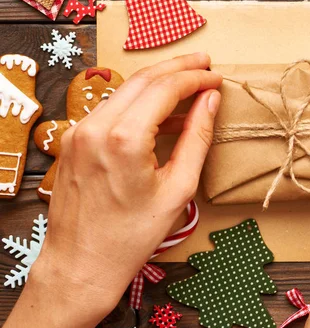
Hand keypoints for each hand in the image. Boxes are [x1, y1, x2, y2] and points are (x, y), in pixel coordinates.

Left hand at [2, 53, 221, 327]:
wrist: (81, 264)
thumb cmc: (132, 236)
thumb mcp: (178, 189)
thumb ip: (196, 138)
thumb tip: (211, 101)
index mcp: (124, 138)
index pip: (165, 88)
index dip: (195, 78)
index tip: (216, 77)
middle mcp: (96, 126)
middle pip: (143, 79)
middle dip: (178, 67)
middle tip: (205, 63)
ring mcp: (80, 131)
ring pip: (125, 89)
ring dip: (158, 82)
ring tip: (188, 83)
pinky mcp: (74, 140)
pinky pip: (112, 108)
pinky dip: (139, 102)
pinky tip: (162, 111)